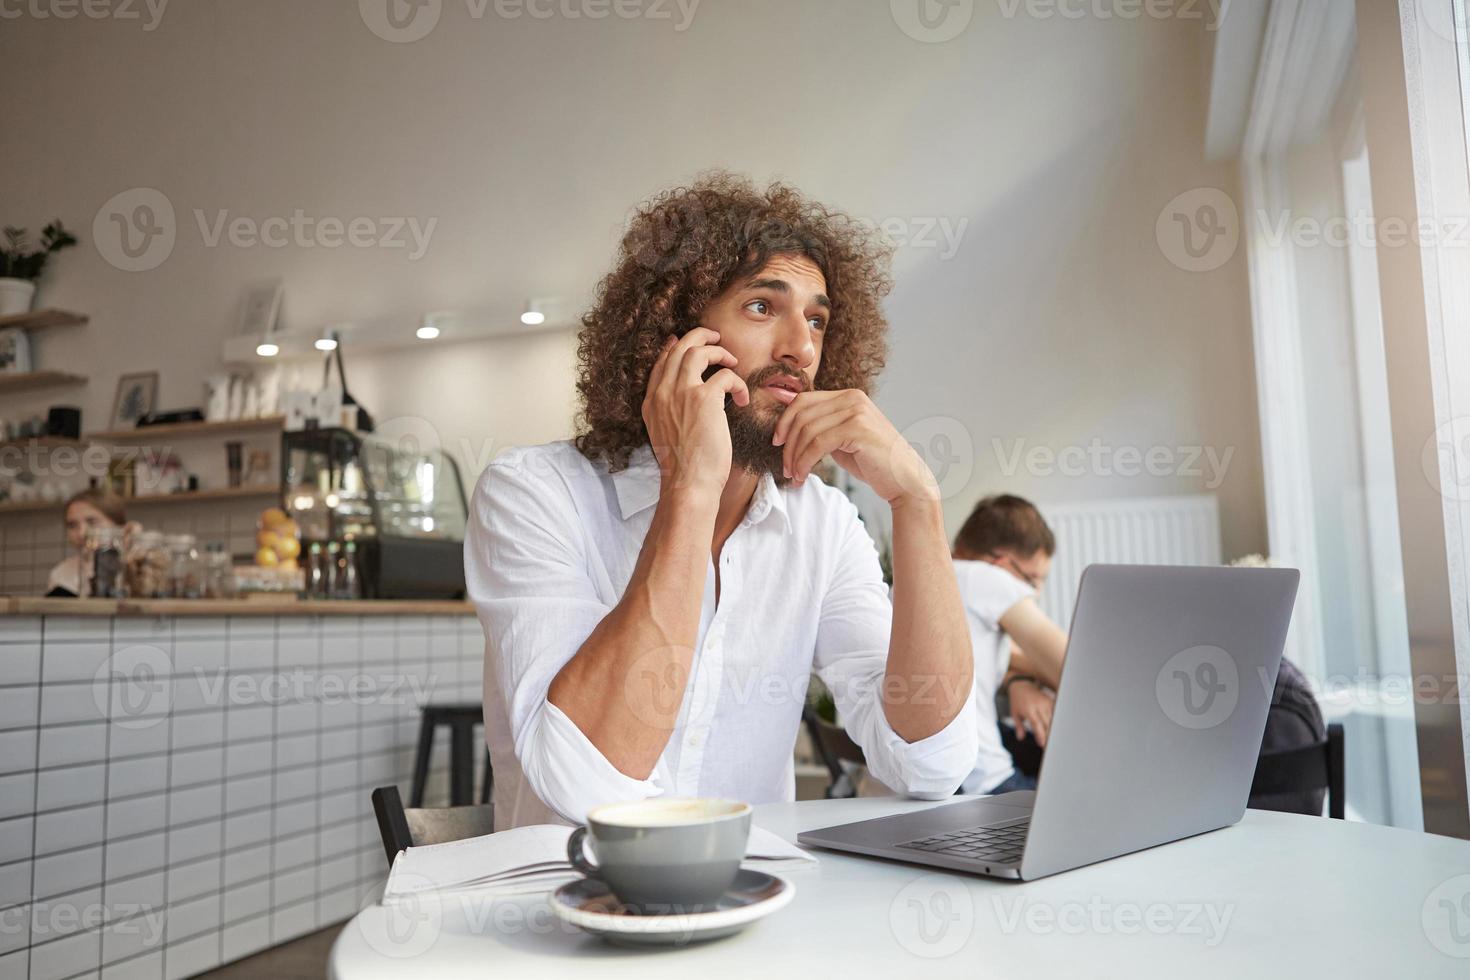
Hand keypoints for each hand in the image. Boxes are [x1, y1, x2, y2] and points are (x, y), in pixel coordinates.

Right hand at [641, 328, 749, 494]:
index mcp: (652, 402)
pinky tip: (741, 399)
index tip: (685, 342)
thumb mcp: (666, 435)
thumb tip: (687, 398)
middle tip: (716, 337)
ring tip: (732, 359)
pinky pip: (725, 375)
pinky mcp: (704, 399)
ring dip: (719, 350)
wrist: (688, 484)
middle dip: (699, 336)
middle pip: (679, 347)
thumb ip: (670, 412)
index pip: (662, 362)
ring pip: (698, 351)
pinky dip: (738, 383)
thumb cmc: (684, 467)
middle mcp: (663, 392)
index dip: (675, 347)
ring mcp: (682, 393)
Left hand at [771, 389, 935, 503]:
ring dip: (794, 457)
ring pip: (807, 430)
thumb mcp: (842, 439)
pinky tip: (803, 475)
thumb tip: (788, 428)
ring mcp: (856, 411)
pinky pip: (818, 444)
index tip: (777, 443)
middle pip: (802, 414)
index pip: (803, 400)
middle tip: (784, 467)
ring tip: (794, 475)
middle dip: (787, 443)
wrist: (905, 480)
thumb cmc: (873, 463)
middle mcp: (852, 398)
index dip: (785, 421)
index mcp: (848, 396)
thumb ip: (822, 429)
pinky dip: (804, 462)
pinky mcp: (857, 429)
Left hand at [1008, 679, 1053, 747]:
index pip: (1037, 725)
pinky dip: (1057, 720)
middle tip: (1050, 745)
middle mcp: (1039, 706)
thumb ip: (1018, 726)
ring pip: (1053, 718)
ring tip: (1055, 739)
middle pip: (1047, 723)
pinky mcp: (1050, 700)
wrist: (1021, 685)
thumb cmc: (1017, 701)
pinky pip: (1056, 712)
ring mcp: (1046, 702)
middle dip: (1049, 735)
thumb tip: (1020, 738)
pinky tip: (1058, 728)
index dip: (1041, 735)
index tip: (1042, 744)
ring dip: (1054, 729)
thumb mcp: (1014, 713)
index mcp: (1029, 710)